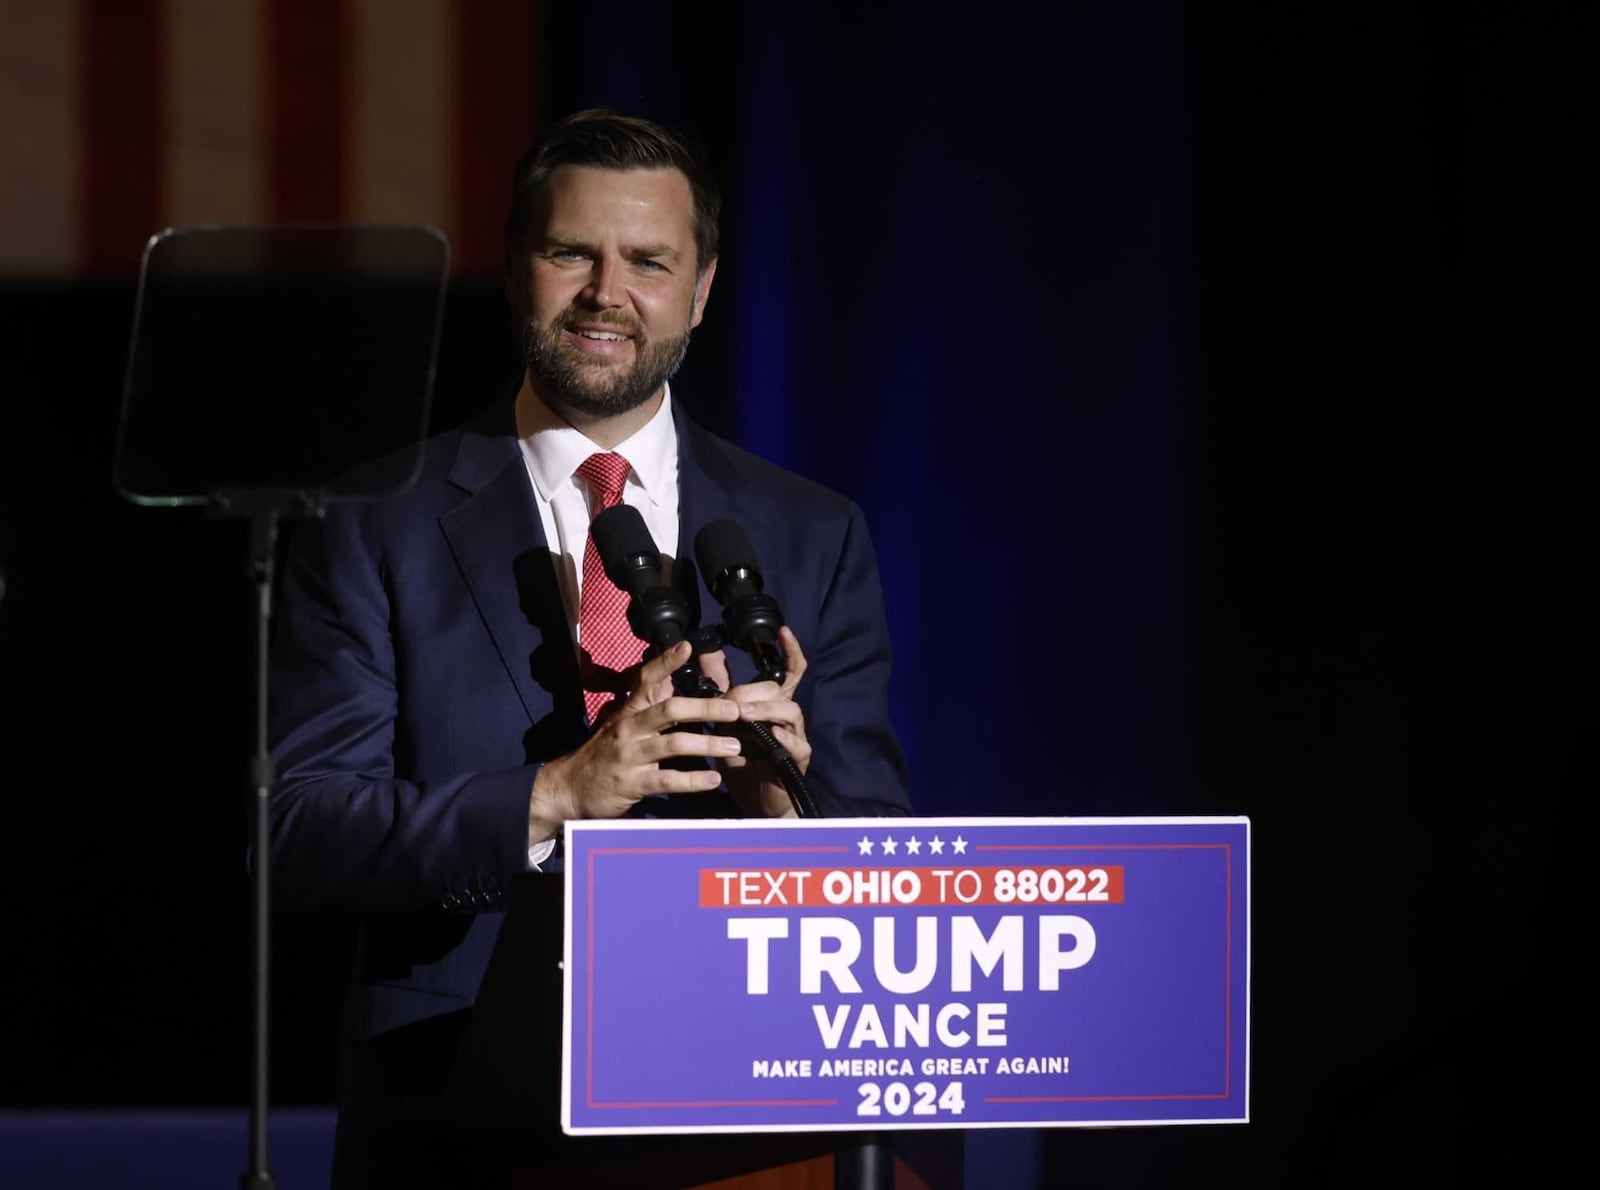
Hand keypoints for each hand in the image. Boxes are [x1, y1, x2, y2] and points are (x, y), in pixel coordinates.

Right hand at [528, 640, 741, 841]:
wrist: (568, 788)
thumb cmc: (603, 755)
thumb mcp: (622, 724)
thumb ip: (647, 705)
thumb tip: (671, 679)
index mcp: (629, 711)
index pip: (646, 679)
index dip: (665, 662)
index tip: (687, 646)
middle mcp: (630, 728)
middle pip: (670, 709)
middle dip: (705, 708)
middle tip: (735, 710)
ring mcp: (631, 755)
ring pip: (674, 744)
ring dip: (708, 744)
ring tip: (734, 747)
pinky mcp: (632, 783)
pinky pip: (667, 780)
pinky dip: (693, 781)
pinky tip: (713, 780)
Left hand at [697, 626, 810, 818]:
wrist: (752, 799)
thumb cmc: (741, 758)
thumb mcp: (726, 719)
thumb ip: (720, 685)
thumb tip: (706, 651)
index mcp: (772, 704)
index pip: (789, 671)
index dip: (790, 650)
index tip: (783, 630)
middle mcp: (787, 716)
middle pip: (781, 689)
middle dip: (754, 691)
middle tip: (730, 700)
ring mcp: (796, 736)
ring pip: (790, 710)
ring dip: (766, 709)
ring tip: (744, 714)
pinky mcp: (799, 759)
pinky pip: (797, 743)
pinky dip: (783, 738)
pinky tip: (771, 736)